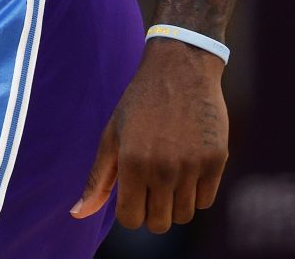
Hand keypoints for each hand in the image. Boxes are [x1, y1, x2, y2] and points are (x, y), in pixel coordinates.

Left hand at [72, 40, 228, 232]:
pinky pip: (205, 200)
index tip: (133, 193)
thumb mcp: (112, 136)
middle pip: (160, 224)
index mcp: (132, 162)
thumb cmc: (140, 104)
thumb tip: (78, 215)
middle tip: (151, 185)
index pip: (132, 220)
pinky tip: (187, 166)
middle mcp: (163, 167)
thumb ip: (97, 179)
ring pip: (184, 215)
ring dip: (175, 202)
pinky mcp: (217, 160)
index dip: (131, 211)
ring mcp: (192, 165)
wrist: (181, 70)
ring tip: (169, 173)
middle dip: (153, 210)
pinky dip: (196, 191)